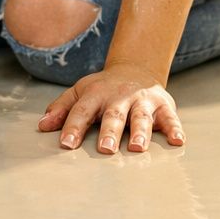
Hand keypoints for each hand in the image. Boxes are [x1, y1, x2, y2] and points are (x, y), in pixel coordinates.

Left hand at [37, 61, 184, 153]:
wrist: (136, 69)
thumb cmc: (103, 89)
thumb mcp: (80, 92)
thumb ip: (62, 108)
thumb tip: (42, 126)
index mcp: (96, 94)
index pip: (82, 111)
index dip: (73, 127)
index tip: (65, 144)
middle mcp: (120, 96)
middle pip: (113, 115)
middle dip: (109, 132)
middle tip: (105, 149)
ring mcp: (142, 101)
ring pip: (141, 117)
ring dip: (140, 132)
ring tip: (136, 147)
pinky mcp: (163, 105)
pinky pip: (170, 117)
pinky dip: (174, 128)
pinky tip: (177, 141)